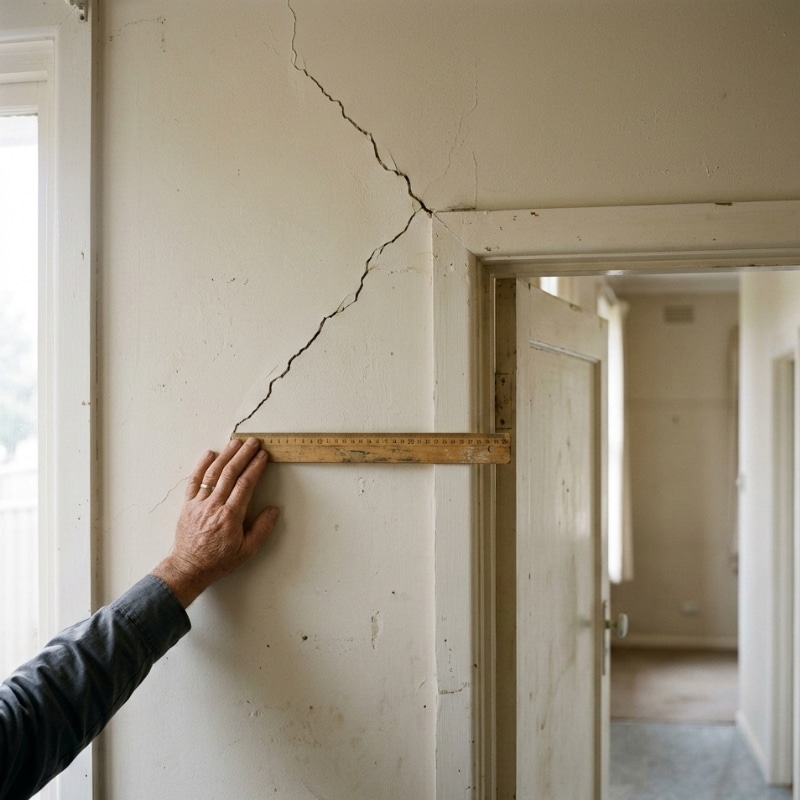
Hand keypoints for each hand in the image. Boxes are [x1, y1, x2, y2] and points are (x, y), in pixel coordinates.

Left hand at [152, 438, 278, 606]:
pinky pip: (194, 481)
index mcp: (230, 516)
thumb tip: (274, 510)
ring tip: (236, 443)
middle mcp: (214, 506)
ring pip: (213, 473)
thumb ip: (262, 529)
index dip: (255, 467)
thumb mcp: (247, 551)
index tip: (263, 456)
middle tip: (253, 442)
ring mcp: (199, 503)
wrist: (189, 568)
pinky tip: (209, 453)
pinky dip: (201, 465)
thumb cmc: (219, 561)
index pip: (245, 484)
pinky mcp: (187, 504)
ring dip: (226, 455)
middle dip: (243, 455)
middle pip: (230, 473)